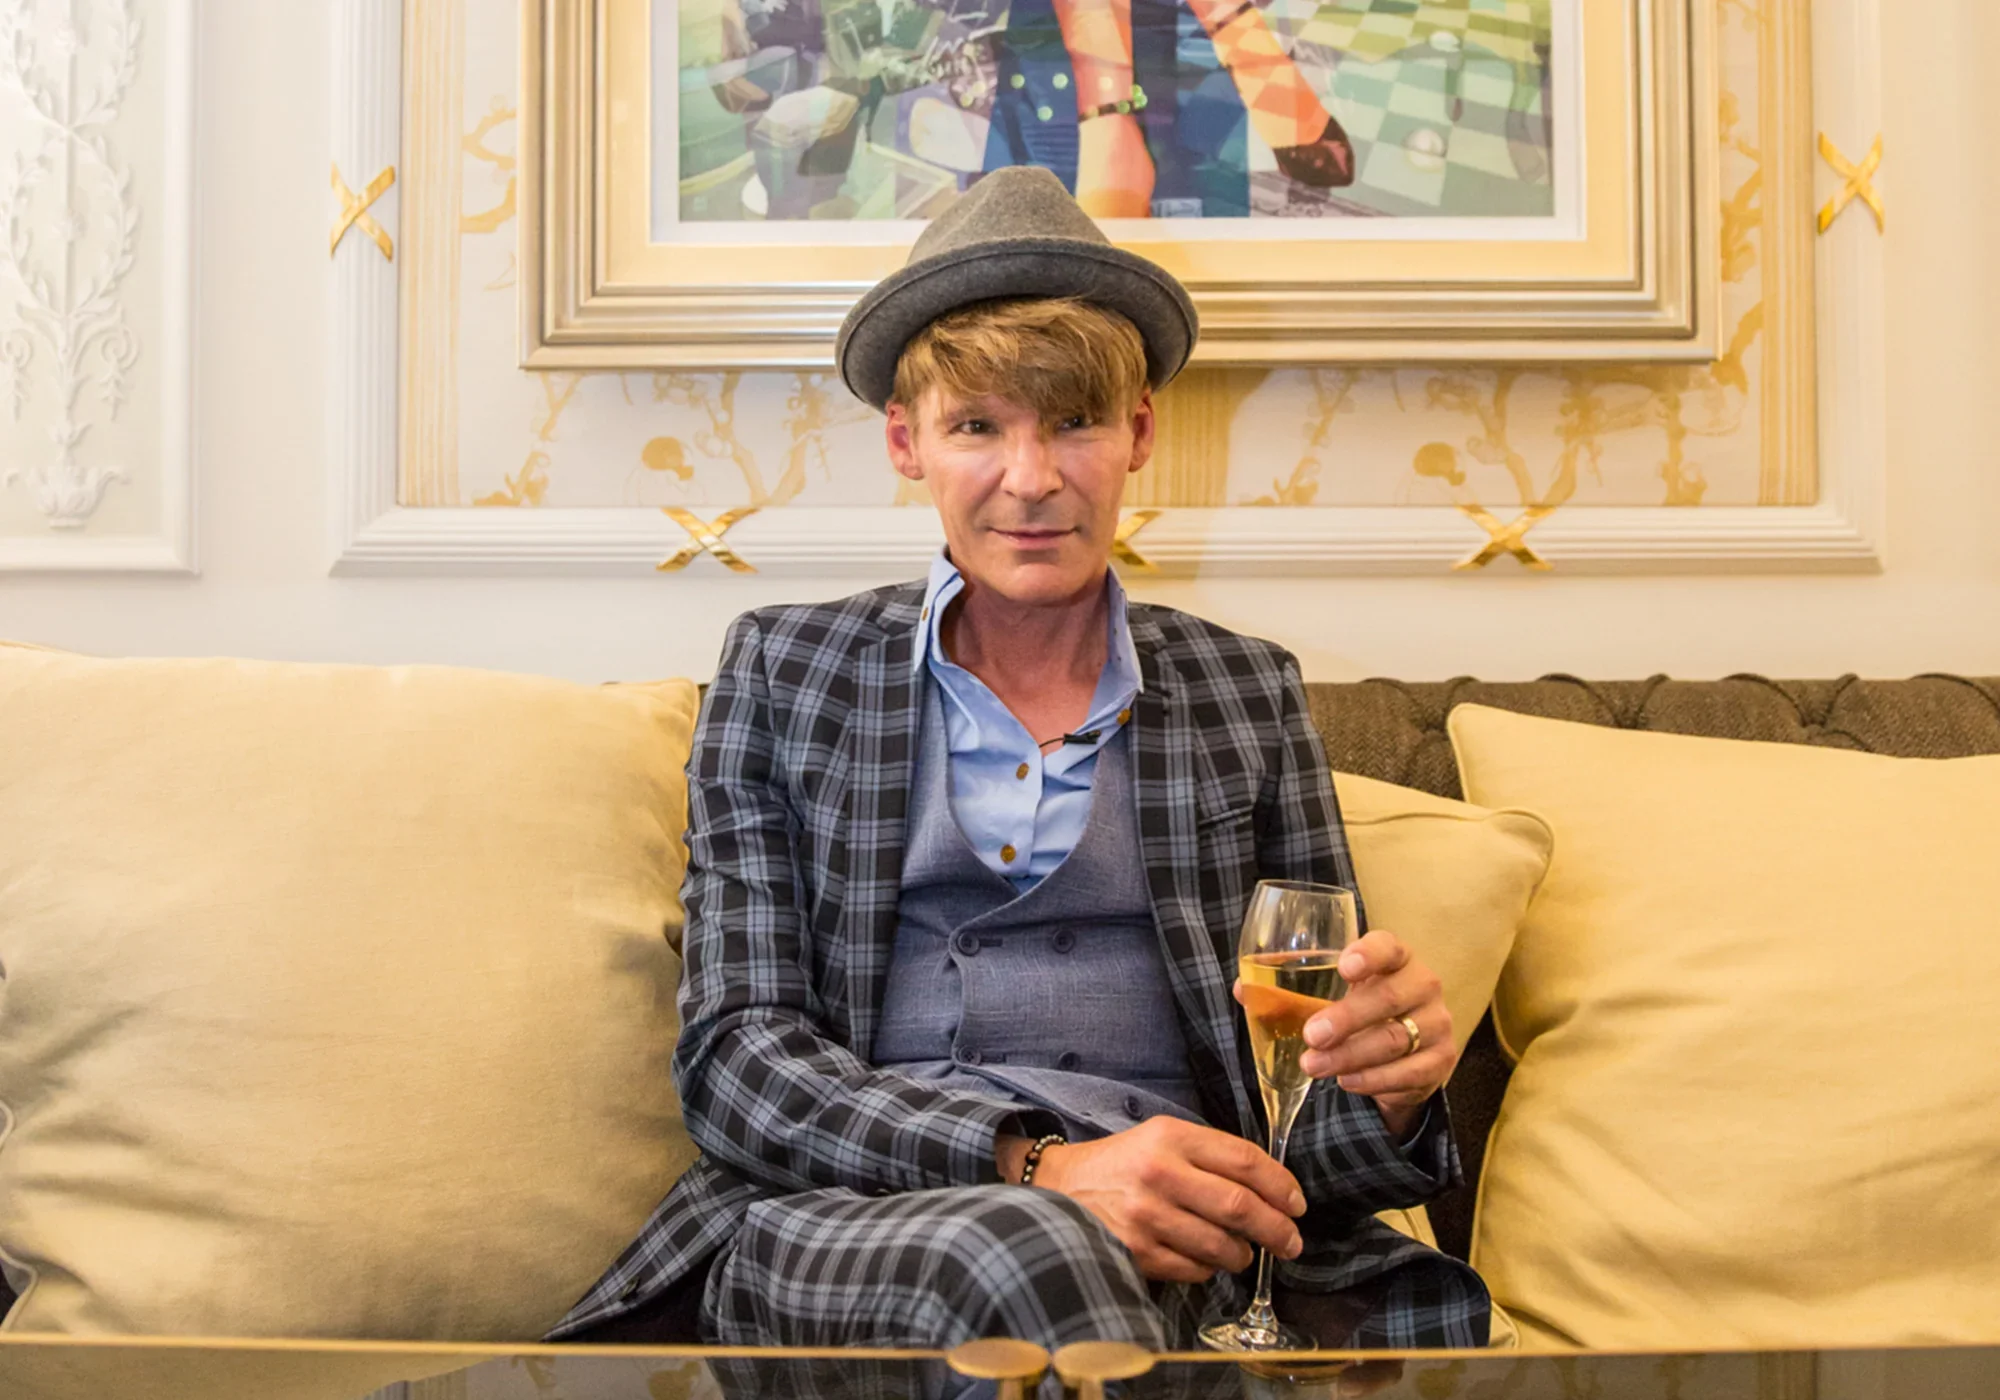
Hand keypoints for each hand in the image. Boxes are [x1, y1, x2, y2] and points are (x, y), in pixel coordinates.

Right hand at [1007, 1118, 1306, 1283]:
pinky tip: (1204, 1259)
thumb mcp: (1163, 1138)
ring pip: (1222, 1246)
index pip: (1245, 1160)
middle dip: (1277, 1229)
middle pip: (1240, 1206)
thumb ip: (1212, 1155)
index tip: (1298, 1205)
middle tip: (1291, 1242)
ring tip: (1243, 1252)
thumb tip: (1274, 1189)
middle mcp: (1160, 1173)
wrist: (1061, 1186)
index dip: (1281, 1185)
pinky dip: (1209, 1269)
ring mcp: (1147, 1215)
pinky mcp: (1136, 1251)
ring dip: (1243, 1255)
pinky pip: (1195, 1270)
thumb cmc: (1125, 1164)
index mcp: (1172, 1137)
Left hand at [1297, 931, 1456, 1135]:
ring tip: (1315, 1065)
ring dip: (1351, 1055)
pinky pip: (1409, 1073)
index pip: (1389, 947)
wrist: (1403, 1053)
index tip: (1344, 967)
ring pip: (1396, 1040)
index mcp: (1395, 958)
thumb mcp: (1329, 994)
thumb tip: (1243, 990)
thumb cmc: (1358, 1010)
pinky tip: (1346, 1082)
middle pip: (1389, 997)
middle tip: (1313, 1034)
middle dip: (1348, 1017)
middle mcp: (1422, 985)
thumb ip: (1288, 990)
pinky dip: (1374, 1080)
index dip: (1369, 954)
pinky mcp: (1441, 1062)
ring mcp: (1437, 1024)